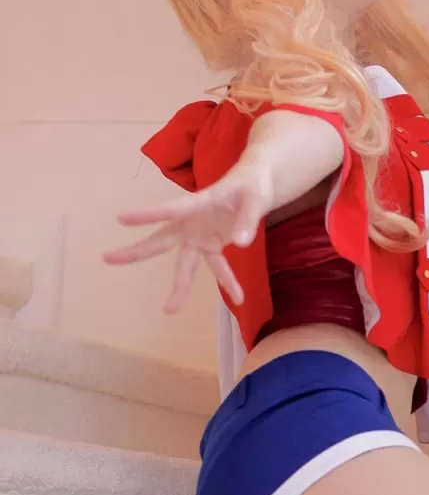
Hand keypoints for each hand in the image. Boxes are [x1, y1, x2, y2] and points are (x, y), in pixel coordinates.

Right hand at [102, 166, 272, 313]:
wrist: (254, 184)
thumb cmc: (251, 186)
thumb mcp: (256, 199)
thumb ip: (248, 220)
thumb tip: (240, 245)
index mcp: (199, 203)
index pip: (171, 209)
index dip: (149, 215)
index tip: (121, 218)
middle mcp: (193, 222)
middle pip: (162, 240)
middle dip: (136, 251)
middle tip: (107, 258)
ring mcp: (200, 236)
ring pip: (184, 263)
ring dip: (180, 286)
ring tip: (168, 310)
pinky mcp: (212, 245)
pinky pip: (217, 267)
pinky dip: (229, 282)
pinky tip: (238, 298)